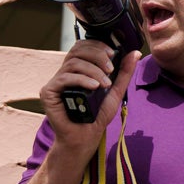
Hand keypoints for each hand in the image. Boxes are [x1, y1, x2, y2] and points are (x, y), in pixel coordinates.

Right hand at [40, 40, 139, 161]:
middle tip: (110, 69)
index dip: (97, 46)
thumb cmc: (97, 115)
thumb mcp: (115, 90)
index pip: (83, 47)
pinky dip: (82, 80)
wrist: (86, 137)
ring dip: (93, 70)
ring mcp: (56, 82)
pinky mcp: (48, 92)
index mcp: (78, 70)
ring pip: (73, 63)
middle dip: (97, 55)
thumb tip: (135, 52)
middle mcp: (65, 73)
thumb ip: (124, 72)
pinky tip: (95, 87)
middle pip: (77, 50)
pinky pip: (64, 78)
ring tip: (105, 84)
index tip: (112, 53)